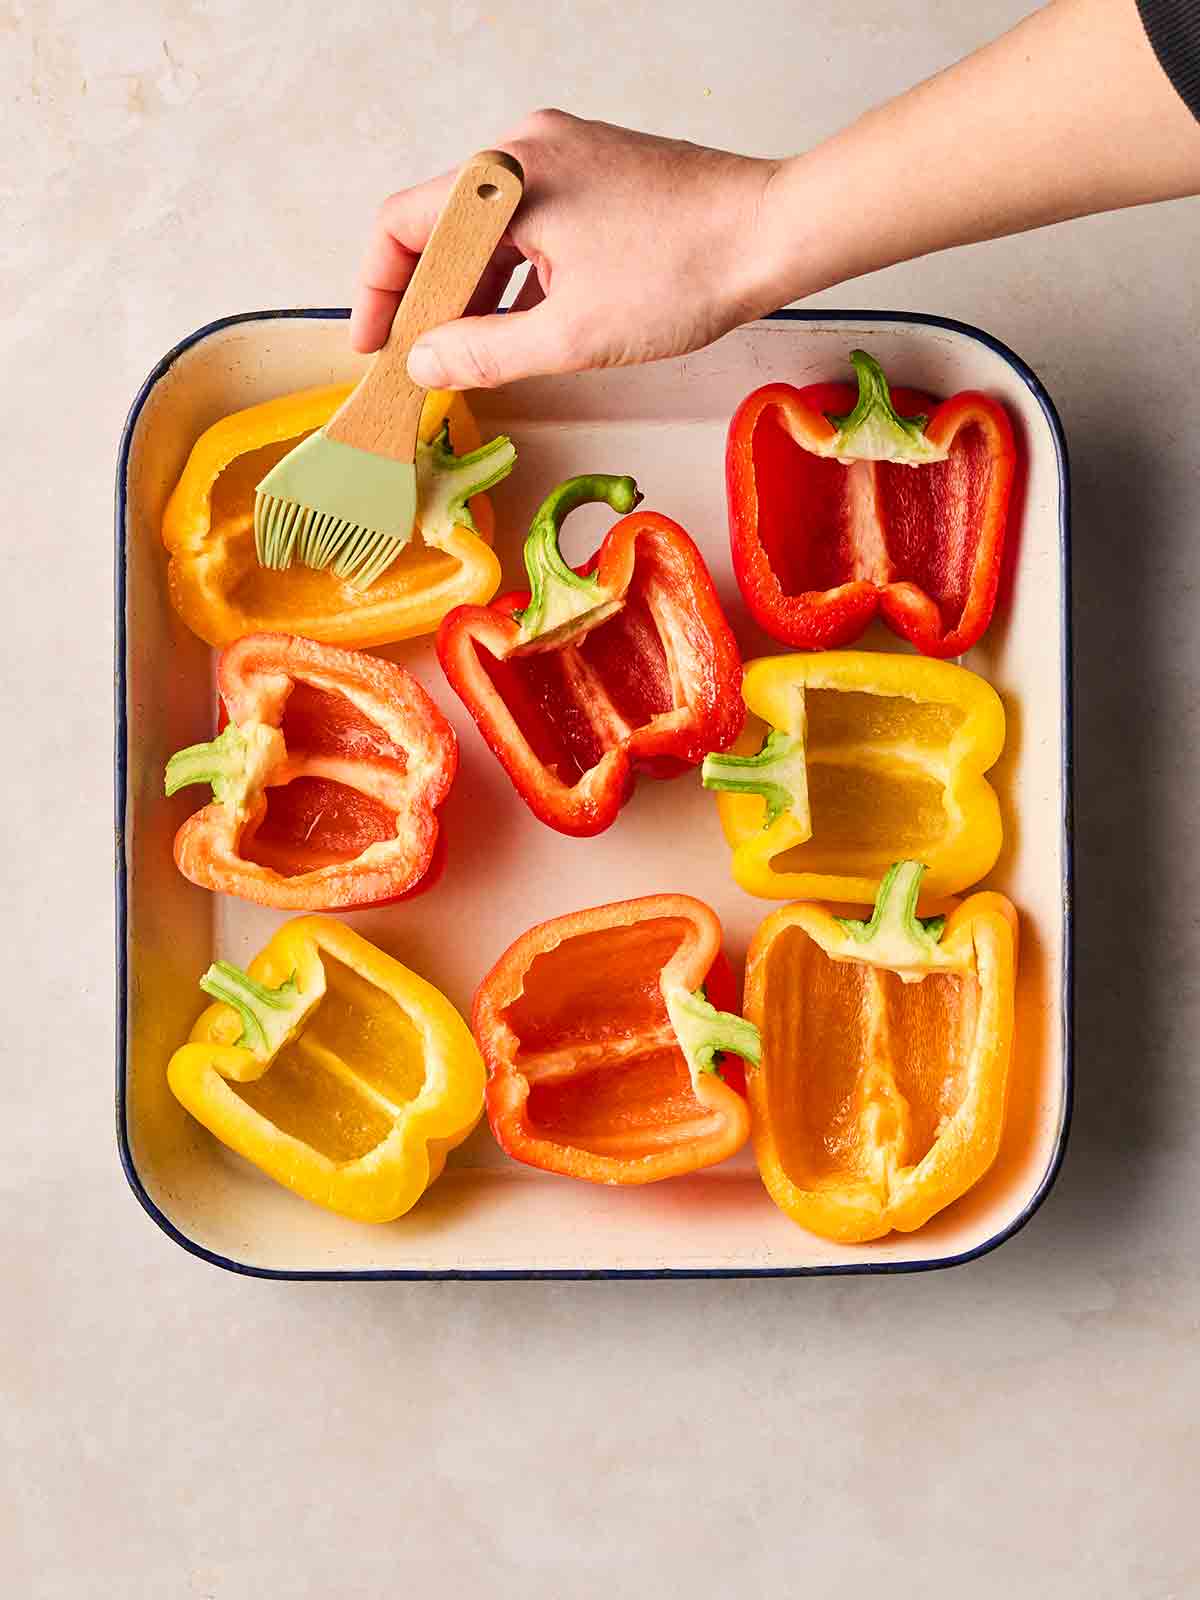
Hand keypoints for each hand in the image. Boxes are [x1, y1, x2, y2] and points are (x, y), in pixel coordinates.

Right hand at [350, 109, 779, 389]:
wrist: (775, 234)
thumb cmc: (682, 277)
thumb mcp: (571, 335)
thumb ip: (485, 352)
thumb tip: (424, 364)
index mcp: (508, 175)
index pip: (403, 224)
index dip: (377, 290)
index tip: (374, 345)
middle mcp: (528, 148)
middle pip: (443, 223)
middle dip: (425, 298)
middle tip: (419, 361)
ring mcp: (566, 155)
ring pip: (489, 228)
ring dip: (472, 290)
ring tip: (467, 355)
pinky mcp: (598, 173)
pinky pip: (530, 224)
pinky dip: (514, 274)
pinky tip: (519, 326)